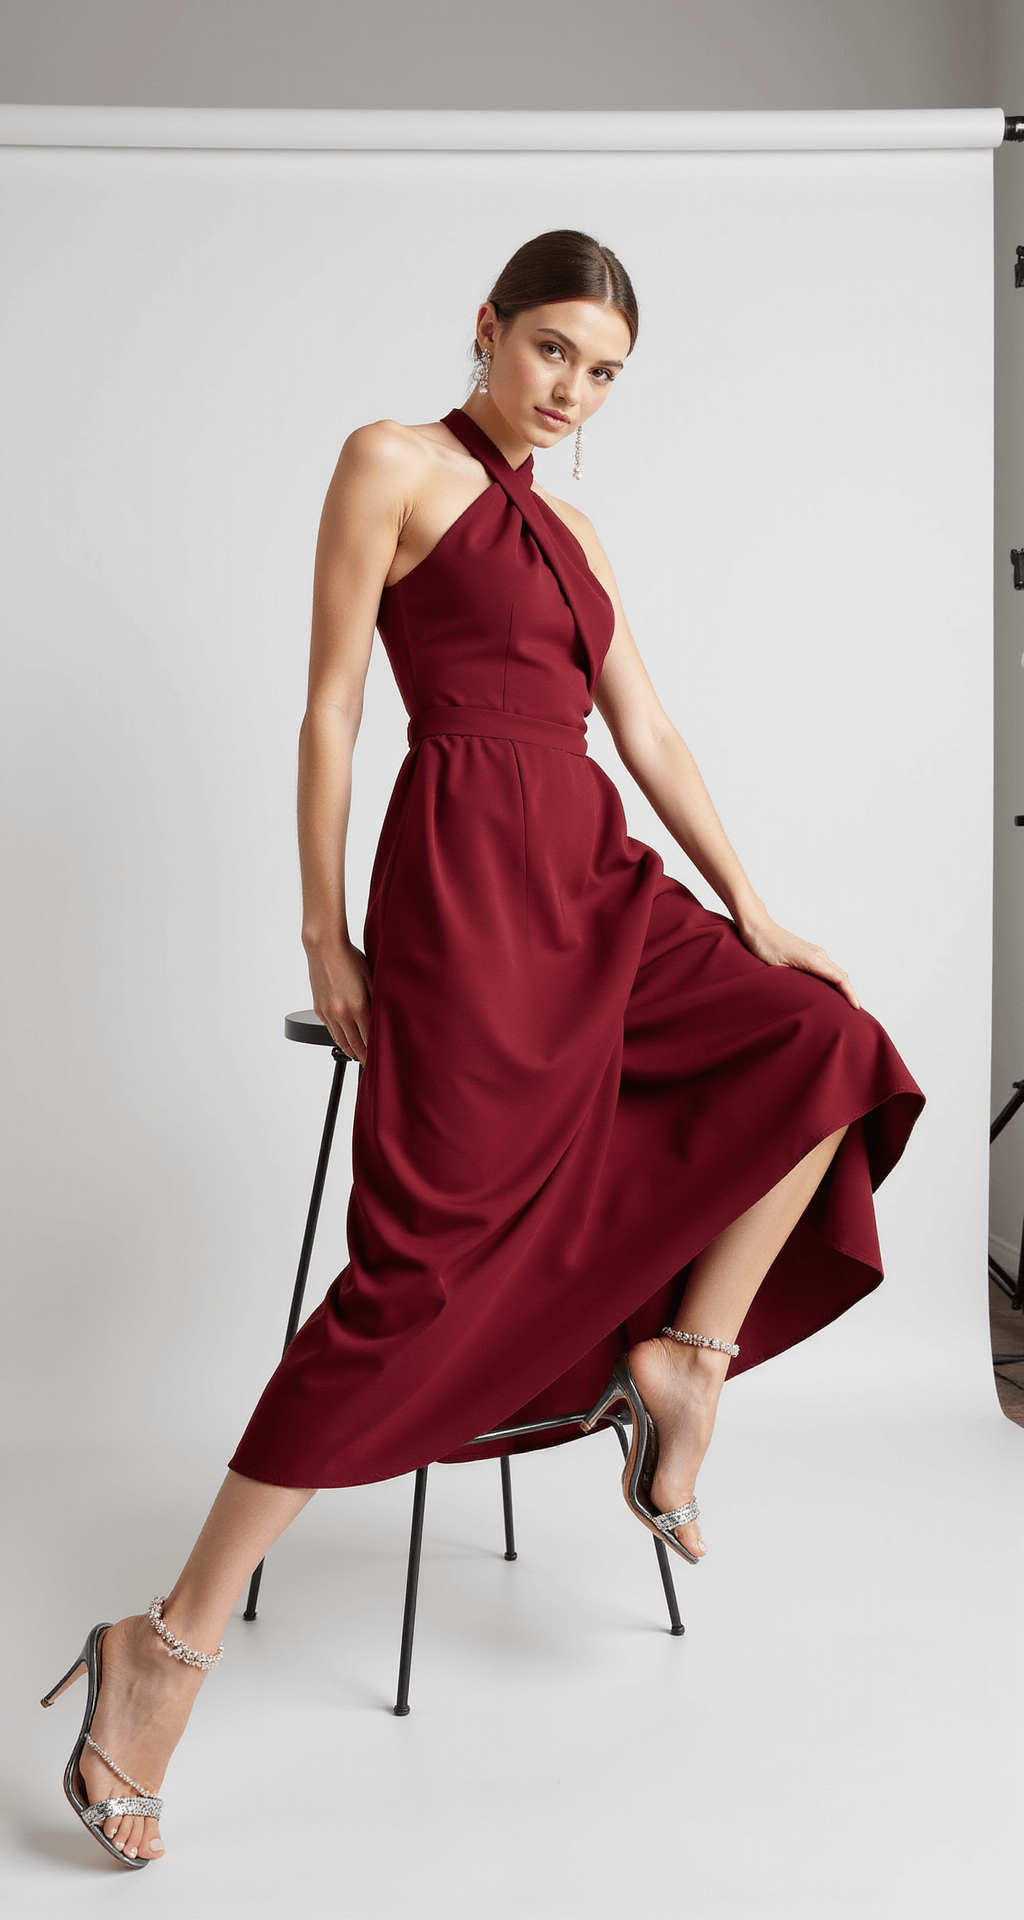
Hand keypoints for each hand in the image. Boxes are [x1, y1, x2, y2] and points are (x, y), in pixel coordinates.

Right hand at [305, 938, 372, 1062]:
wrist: (324, 947)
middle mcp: (341, 1013)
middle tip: (370, 1065)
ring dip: (351, 1051)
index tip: (380, 1059)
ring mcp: (328, 1012)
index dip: (375, 1052)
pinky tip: (345, 1040)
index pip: (370, 1038)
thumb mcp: (372, 977)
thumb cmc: (350, 957)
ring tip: (359, 1057)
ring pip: (341, 1041)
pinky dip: (339, 1039)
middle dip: (364, 1057)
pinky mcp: (319, 1009)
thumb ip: (378, 999)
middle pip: (355, 1044)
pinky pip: (331, 1030)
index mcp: (358, 1005)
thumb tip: (385, 1016)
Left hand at [735, 910, 861, 1009]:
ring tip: (845, 1005)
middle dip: (850, 993)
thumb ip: (794, 980)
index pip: (839, 978)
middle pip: (842, 976)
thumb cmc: (764, 945)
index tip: (857, 1008)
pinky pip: (828, 968)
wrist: (758, 927)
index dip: (850, 994)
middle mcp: (818, 954)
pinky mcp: (810, 952)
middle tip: (855, 1012)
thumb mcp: (777, 968)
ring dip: (843, 987)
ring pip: (836, 972)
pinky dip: (834, 980)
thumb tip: (806, 997)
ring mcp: (815, 952)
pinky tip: (831, 990)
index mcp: (813, 959)